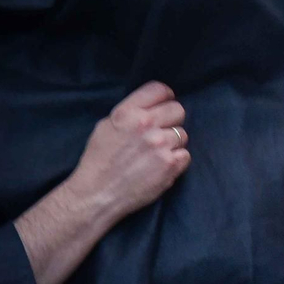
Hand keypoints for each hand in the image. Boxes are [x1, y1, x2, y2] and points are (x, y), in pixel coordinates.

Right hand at [62, 81, 189, 222]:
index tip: (163, 106)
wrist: (98, 194)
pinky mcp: (171, 164)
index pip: (159, 89)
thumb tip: (152, 106)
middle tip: (160, 133)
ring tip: (156, 154)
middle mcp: (146, 125)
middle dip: (171, 120)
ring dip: (173, 143)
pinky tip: (161, 166)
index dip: (164, 98)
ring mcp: (160, 145)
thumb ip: (130, 113)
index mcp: (128, 113)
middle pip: (178, 110)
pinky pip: (186, 155)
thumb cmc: (99, 160)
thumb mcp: (106, 126)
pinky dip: (177, 161)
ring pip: (182, 134)